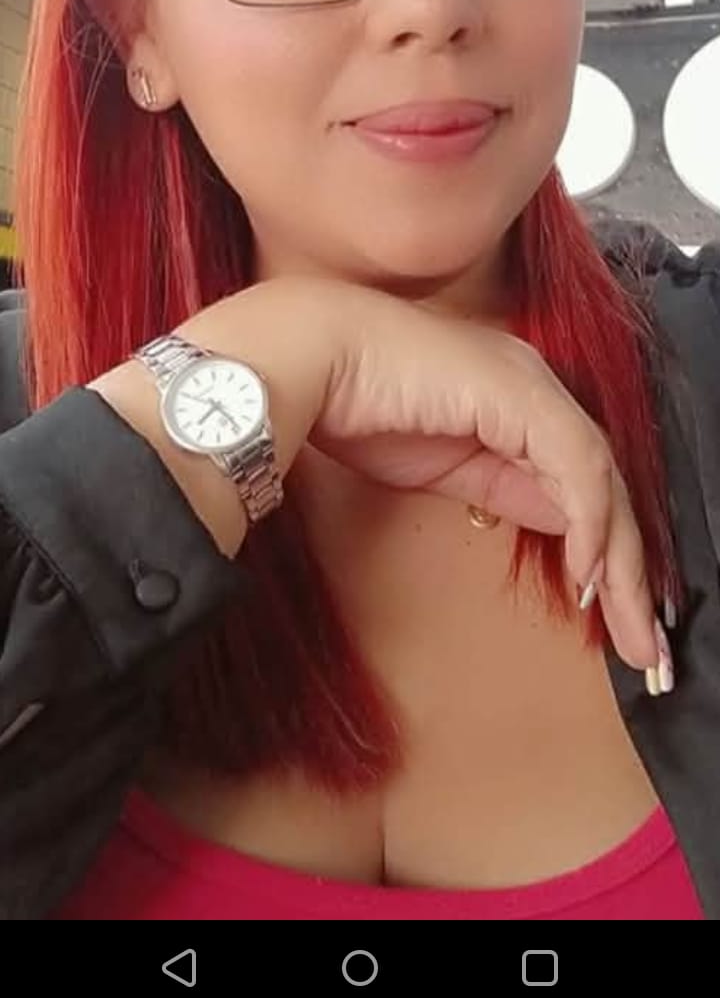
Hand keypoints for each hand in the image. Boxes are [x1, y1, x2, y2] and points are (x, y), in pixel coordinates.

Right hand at [304, 279, 660, 673]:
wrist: (313, 355)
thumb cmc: (356, 403)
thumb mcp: (446, 468)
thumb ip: (504, 488)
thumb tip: (560, 527)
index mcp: (517, 398)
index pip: (581, 478)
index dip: (605, 547)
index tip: (614, 612)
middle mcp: (535, 385)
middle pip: (604, 482)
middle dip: (629, 568)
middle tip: (643, 642)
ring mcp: (532, 386)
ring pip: (602, 479)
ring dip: (621, 561)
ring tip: (630, 626)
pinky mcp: (522, 395)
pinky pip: (576, 466)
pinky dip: (589, 522)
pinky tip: (588, 571)